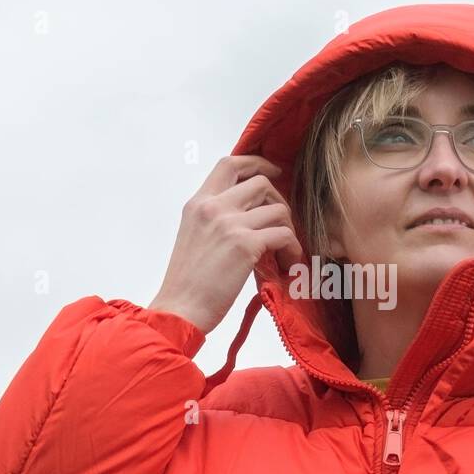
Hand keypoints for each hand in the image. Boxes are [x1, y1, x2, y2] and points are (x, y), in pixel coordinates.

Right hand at [148, 155, 303, 335]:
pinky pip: (284, 234)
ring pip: (278, 209)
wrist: (180, 309)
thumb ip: (215, 219)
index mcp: (197, 203)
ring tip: (285, 251)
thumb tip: (248, 213)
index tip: (273, 173)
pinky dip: (293, 249)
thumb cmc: (187, 283)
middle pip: (261, 183)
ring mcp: (229, 224)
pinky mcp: (245, 245)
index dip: (256, 164)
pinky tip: (289, 263)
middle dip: (279, 202)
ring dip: (289, 230)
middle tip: (281, 225)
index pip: (229, 163)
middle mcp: (212, 207)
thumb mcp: (193, 237)